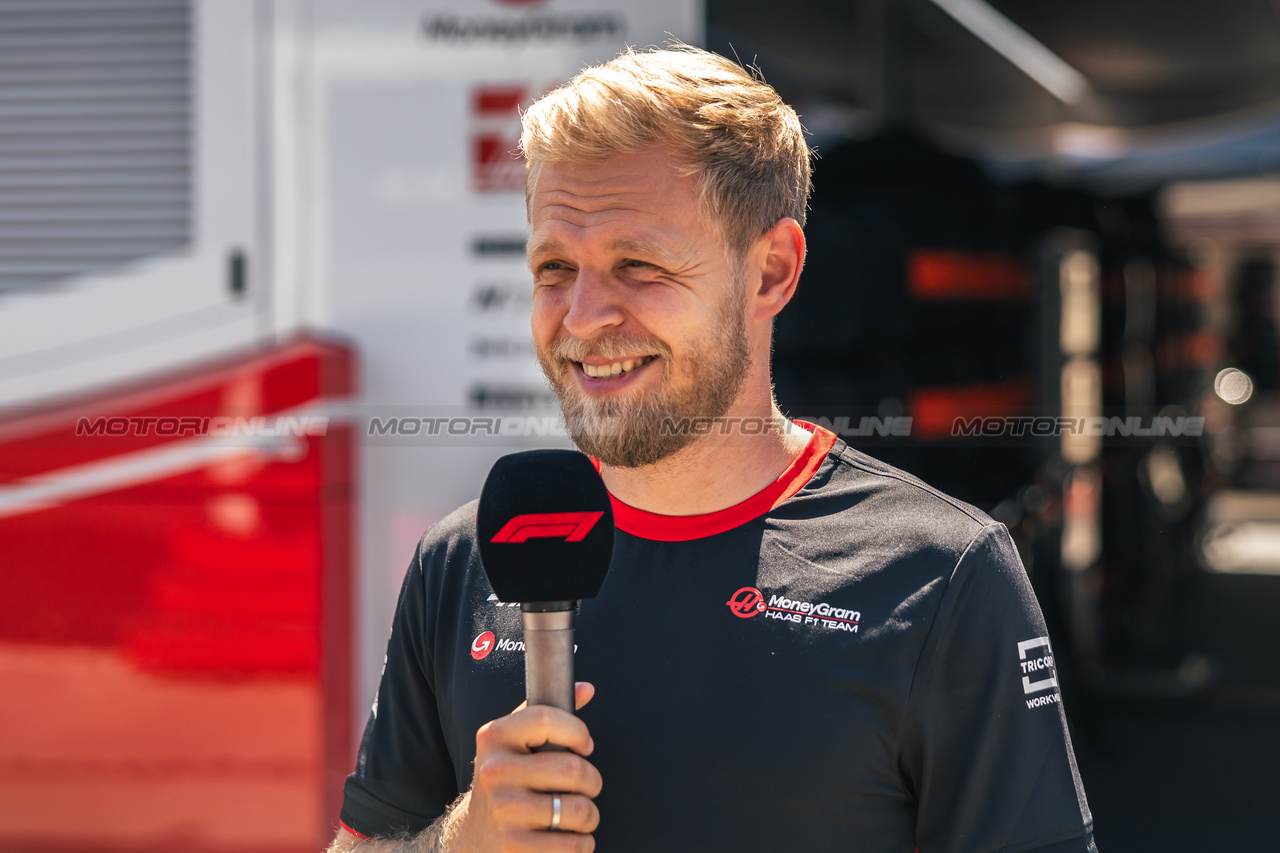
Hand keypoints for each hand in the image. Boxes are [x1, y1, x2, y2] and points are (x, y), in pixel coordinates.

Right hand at [447, 682, 600, 851]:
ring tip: (575, 815)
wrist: (473, 836)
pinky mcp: (513, 848)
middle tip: (585, 787)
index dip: (577, 731)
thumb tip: (586, 689)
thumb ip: (547, 714)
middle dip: (592, 781)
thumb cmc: (505, 783)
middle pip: (573, 769)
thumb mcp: (514, 743)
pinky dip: (582, 844)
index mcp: (494, 738)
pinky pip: (574, 845)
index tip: (585, 745)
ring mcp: (503, 812)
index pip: (546, 718)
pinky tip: (567, 838)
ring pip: (580, 810)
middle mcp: (494, 772)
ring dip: (589, 816)